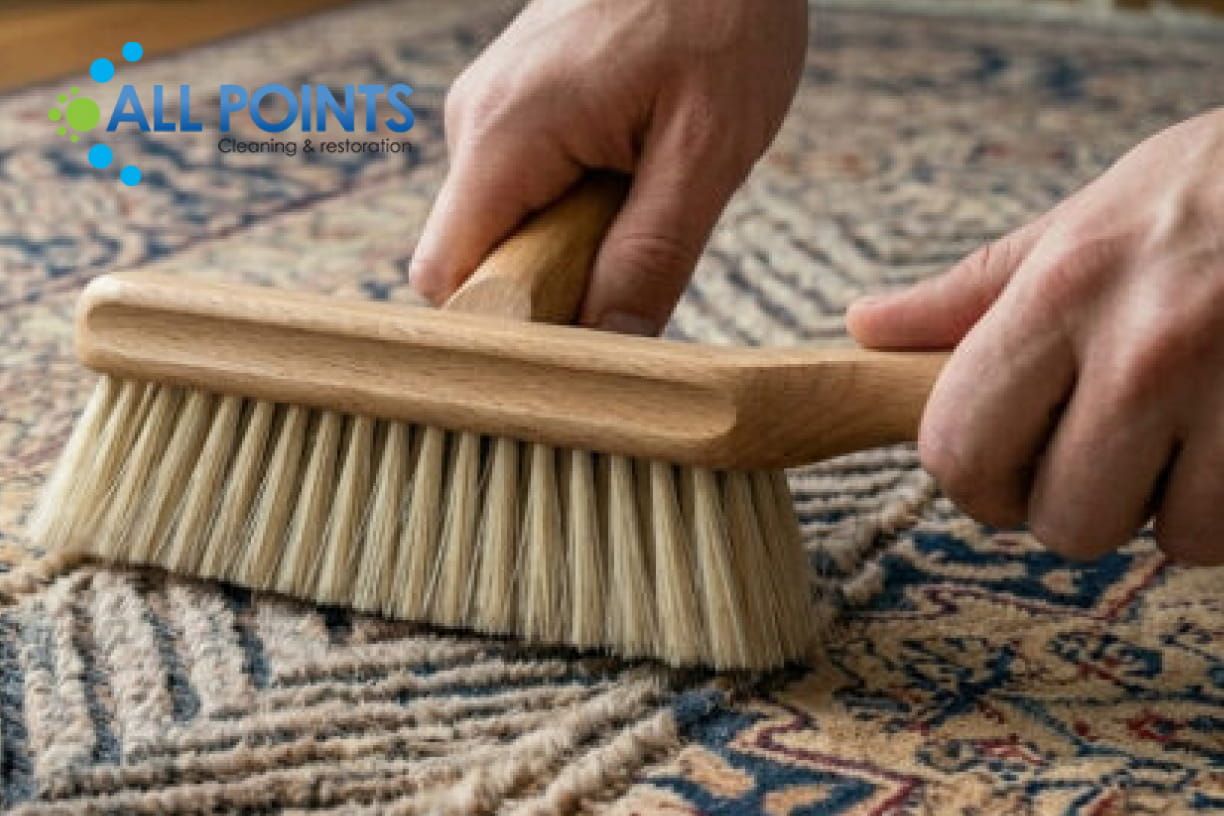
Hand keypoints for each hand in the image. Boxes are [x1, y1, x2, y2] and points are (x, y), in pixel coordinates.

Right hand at [410, 0, 806, 333]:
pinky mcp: (521, 106)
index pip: (448, 278)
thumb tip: (609, 351)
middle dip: (554, 283)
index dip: (503, 326)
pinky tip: (638, 167)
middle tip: (639, 254)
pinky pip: (530, 188)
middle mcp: (477, 122)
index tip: (573, 345)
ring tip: (649, 190)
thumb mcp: (707, 147)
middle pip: (481, 259)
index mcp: (506, 134)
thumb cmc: (722, 10)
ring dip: (575, 241)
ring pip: (510, 226)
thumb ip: (653, 255)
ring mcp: (494, 110)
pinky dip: (579, 204)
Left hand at [848, 109, 1223, 564]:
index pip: (958, 449)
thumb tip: (866, 326)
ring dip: (1165, 510)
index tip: (1002, 466)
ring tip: (1180, 437)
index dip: (972, 480)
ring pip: (1166, 540)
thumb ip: (969, 294)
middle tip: (1101, 453)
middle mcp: (1145, 348)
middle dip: (1074, 506)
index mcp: (1061, 292)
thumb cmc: (1206, 192)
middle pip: (1062, 521)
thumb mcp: (1078, 221)